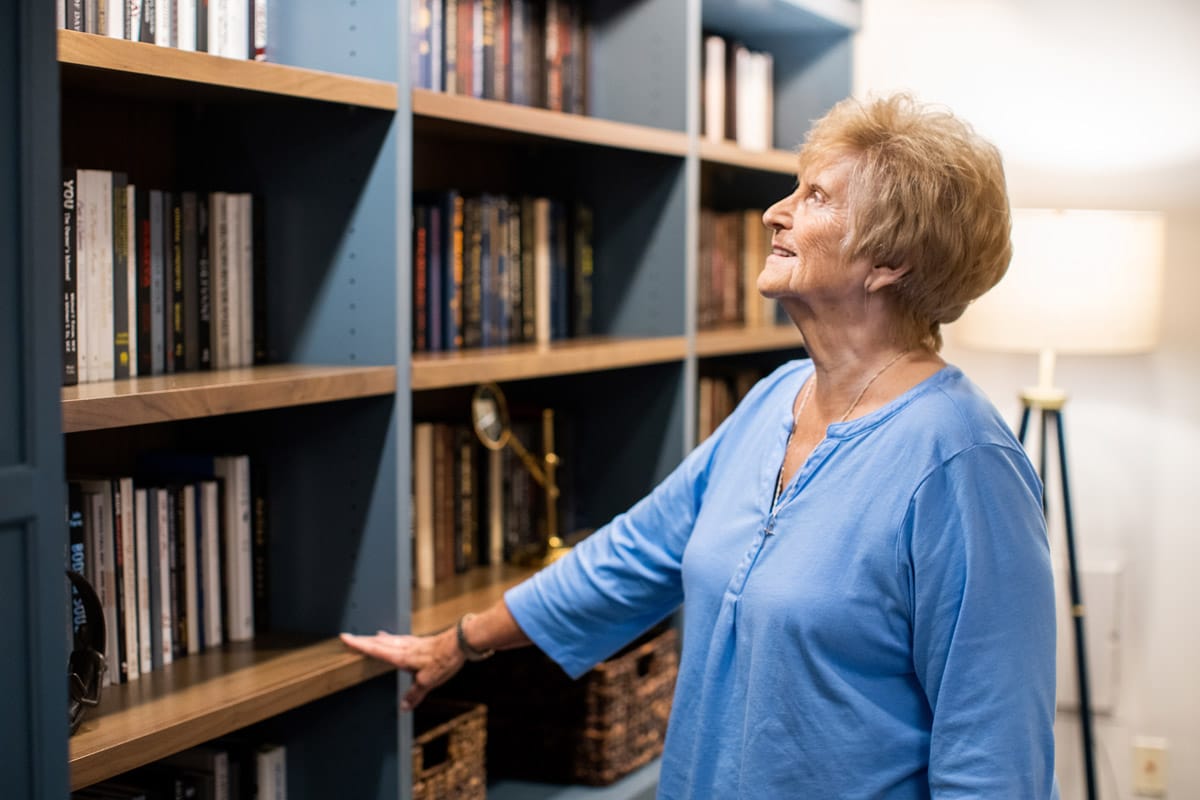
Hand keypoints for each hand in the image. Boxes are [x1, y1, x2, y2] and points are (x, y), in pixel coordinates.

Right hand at [340, 628, 463, 710]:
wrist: (461, 642)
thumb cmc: (444, 660)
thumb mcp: (428, 681)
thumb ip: (414, 694)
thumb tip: (402, 707)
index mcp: (402, 656)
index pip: (376, 650)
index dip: (360, 645)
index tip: (345, 638)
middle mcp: (404, 647)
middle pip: (378, 642)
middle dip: (362, 640)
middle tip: (348, 637)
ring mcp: (412, 643)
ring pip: (388, 640)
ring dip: (375, 639)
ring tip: (366, 638)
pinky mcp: (420, 642)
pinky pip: (399, 639)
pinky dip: (390, 638)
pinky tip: (390, 637)